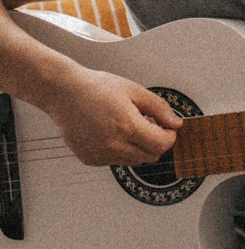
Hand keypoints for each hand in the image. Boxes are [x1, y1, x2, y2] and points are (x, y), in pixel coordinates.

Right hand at [48, 65, 181, 166]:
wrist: (63, 92)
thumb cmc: (96, 87)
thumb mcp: (134, 90)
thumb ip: (159, 108)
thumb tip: (176, 123)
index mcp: (127, 126)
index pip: (162, 144)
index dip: (169, 136)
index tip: (167, 127)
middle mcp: (113, 145)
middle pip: (151, 156)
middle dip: (156, 141)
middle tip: (147, 123)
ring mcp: (100, 155)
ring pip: (134, 161)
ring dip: (138, 147)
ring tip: (127, 125)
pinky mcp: (90, 159)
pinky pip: (116, 161)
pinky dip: (120, 150)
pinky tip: (111, 132)